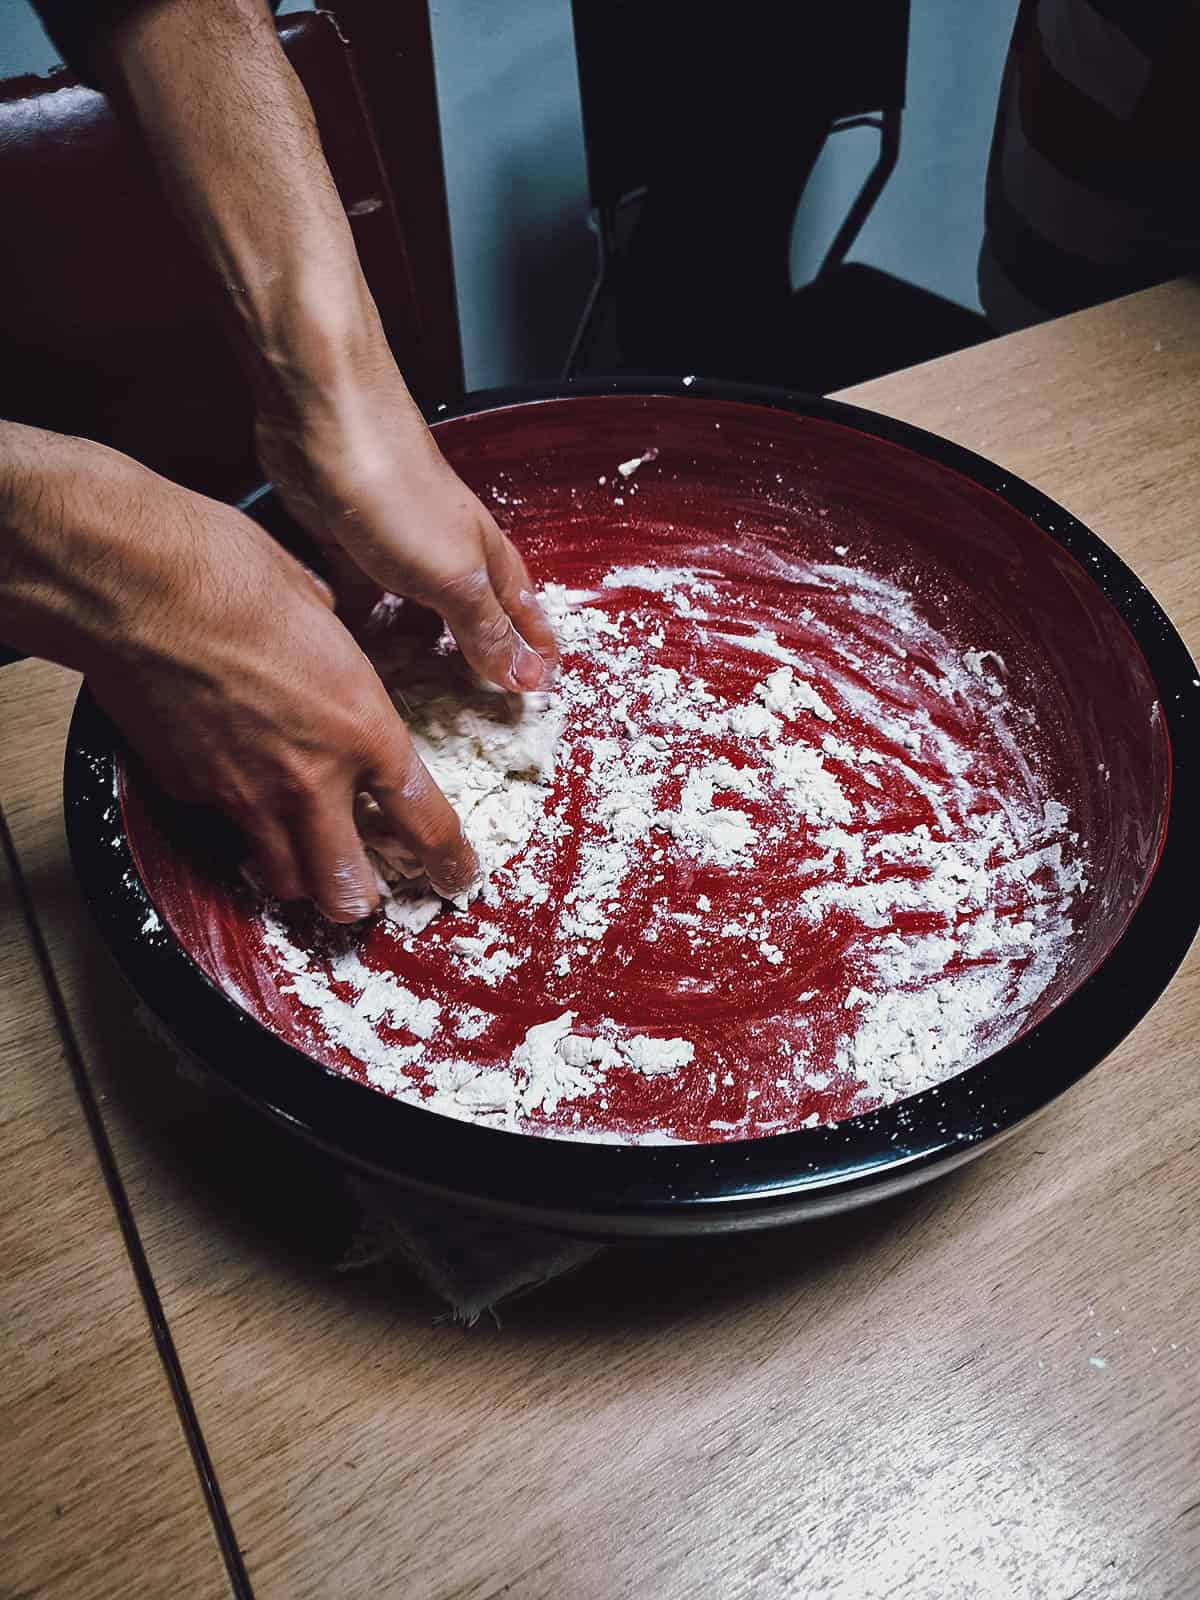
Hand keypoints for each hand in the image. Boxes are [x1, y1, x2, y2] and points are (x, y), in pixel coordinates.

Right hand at [0, 426, 477, 920]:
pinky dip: (234, 826)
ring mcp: (243, 795)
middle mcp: (309, 780)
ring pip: (282, 880)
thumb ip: (342, 663)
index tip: (458, 878)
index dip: (448, 861)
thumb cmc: (233, 574)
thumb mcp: (323, 612)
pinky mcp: (187, 791)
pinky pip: (221, 829)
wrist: (139, 585)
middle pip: (346, 890)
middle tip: (363, 888)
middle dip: (359, 898)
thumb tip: (335, 662)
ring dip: (298, 877)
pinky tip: (232, 791)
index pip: (424, 823)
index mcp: (364, 730)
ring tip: (302, 859)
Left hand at [254, 342, 558, 691]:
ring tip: (427, 677)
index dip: (534, 646)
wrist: (326, 424)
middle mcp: (446, 551)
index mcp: (483, 558)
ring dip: (424, 639)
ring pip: (418, 605)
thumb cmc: (397, 490)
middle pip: (474, 608)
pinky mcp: (346, 539)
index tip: (545, 681)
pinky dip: (365, 618)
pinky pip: (363, 592)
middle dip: (485, 646)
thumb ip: (485, 627)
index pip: (521, 611)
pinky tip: (356, 639)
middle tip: (492, 687)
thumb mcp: (454, 577)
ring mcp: (395, 544)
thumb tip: (525, 675)